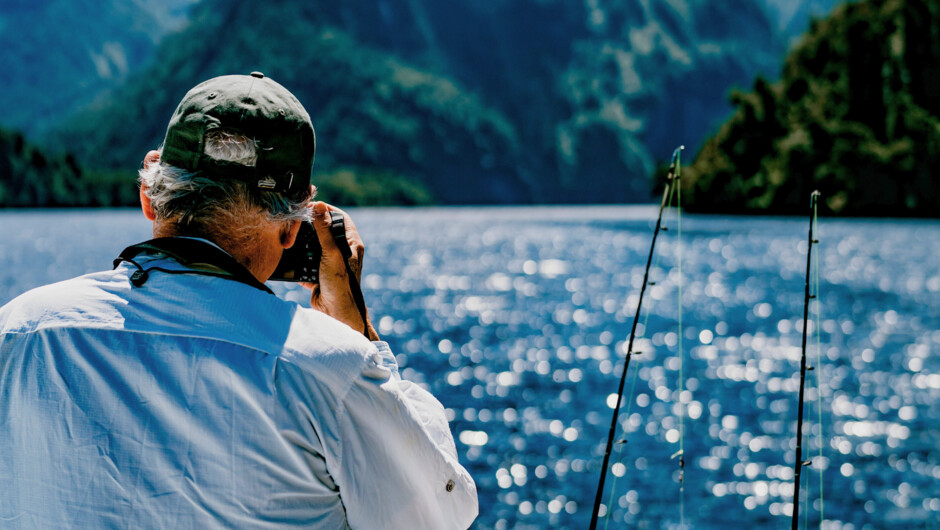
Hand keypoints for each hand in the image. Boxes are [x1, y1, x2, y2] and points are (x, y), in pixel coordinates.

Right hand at [303, 202, 378, 339]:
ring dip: (303, 246)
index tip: (311, 207)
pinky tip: (290, 260)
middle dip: (310, 228)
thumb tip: (319, 205)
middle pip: (324, 231)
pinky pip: (306, 264)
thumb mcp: (331, 253)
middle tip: (296, 223)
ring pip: (314, 247)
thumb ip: (324, 230)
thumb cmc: (341, 284)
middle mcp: (342, 252)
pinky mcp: (319, 275)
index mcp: (351, 243)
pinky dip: (299, 263)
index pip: (340, 218)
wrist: (337, 315)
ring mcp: (331, 264)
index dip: (326, 210)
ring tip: (290, 240)